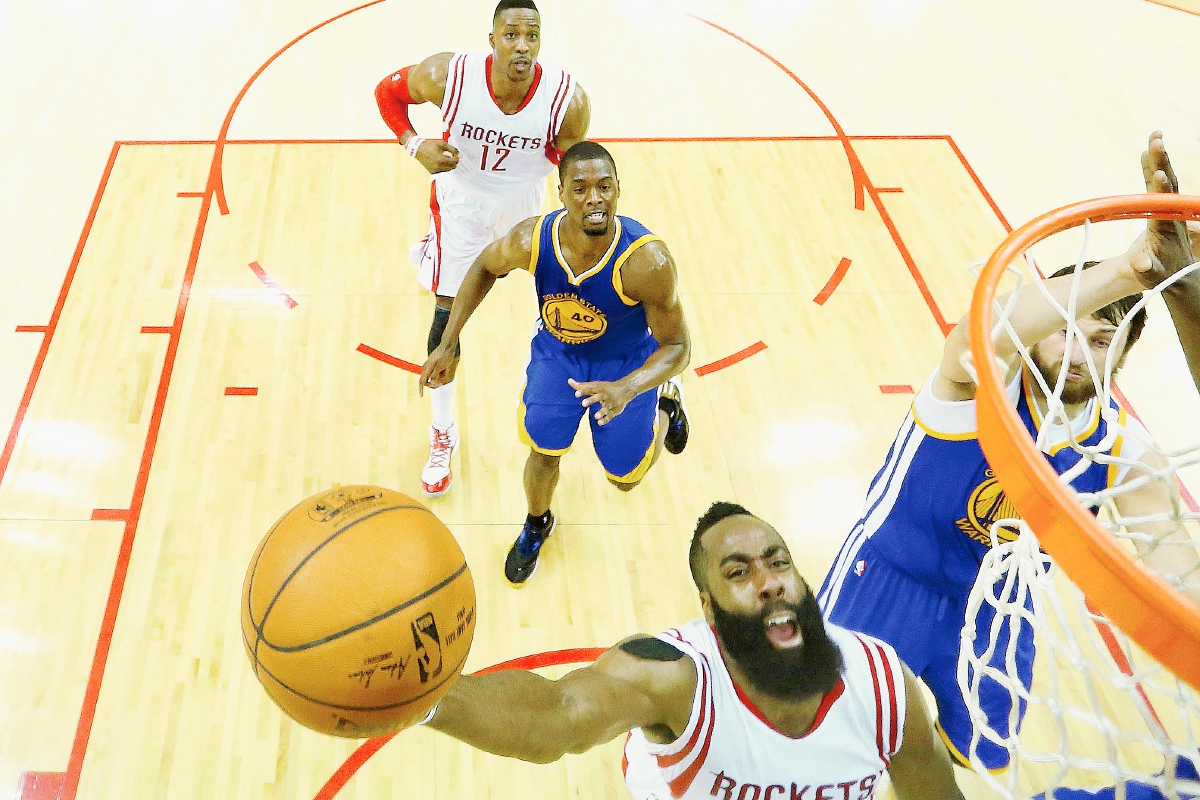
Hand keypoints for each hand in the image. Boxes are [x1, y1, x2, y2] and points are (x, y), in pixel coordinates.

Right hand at [415, 140, 459, 174]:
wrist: (418, 149)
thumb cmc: (430, 146)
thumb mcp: (443, 144)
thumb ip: (453, 150)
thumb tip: (460, 155)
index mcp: (441, 160)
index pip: (454, 162)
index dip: (456, 158)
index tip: (455, 155)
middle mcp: (438, 167)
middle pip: (452, 167)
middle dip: (453, 162)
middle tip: (450, 156)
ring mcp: (435, 170)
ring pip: (447, 169)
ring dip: (448, 164)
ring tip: (442, 157)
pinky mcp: (432, 172)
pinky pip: (441, 170)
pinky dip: (442, 166)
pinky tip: (438, 161)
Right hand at [420, 343, 458, 395]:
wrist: (447, 346)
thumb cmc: (444, 356)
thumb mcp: (440, 367)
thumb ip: (435, 375)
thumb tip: (431, 383)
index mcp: (426, 368)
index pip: (421, 381)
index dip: (421, 389)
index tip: (421, 396)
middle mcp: (427, 368)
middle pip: (427, 381)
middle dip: (434, 383)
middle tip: (441, 382)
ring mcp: (430, 367)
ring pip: (433, 377)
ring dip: (439, 377)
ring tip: (444, 370)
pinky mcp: (435, 366)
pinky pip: (437, 373)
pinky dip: (441, 373)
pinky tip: (445, 368)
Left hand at [567, 378, 633, 425]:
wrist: (626, 389)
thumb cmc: (606, 388)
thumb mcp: (595, 386)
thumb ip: (582, 386)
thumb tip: (569, 380)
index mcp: (599, 388)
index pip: (590, 389)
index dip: (583, 391)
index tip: (576, 394)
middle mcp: (605, 395)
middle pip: (597, 397)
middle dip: (591, 400)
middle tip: (583, 404)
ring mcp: (611, 403)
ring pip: (606, 408)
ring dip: (601, 412)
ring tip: (596, 416)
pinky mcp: (615, 410)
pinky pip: (610, 415)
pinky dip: (605, 419)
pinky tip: (599, 423)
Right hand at [1136, 130, 1197, 288]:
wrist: (1171, 273)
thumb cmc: (1159, 275)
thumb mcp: (1150, 275)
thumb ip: (1146, 268)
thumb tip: (1141, 263)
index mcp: (1167, 227)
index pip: (1165, 203)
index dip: (1162, 188)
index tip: (1160, 172)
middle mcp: (1170, 213)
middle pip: (1168, 183)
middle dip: (1163, 161)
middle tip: (1157, 140)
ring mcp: (1165, 208)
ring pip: (1164, 178)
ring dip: (1159, 157)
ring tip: (1155, 136)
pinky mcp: (1158, 206)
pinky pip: (1154, 183)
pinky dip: (1149, 167)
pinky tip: (1144, 152)